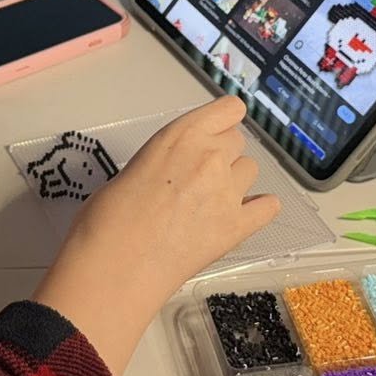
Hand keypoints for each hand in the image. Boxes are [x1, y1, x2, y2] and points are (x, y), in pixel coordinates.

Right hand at [33, 97, 280, 375]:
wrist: (117, 266)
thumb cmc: (106, 217)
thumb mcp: (133, 169)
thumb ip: (164, 162)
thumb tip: (171, 177)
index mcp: (182, 135)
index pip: (229, 109)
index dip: (223, 122)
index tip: (211, 135)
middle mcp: (212, 157)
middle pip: (238, 142)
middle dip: (222, 155)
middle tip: (198, 178)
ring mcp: (229, 192)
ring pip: (251, 171)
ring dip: (235, 182)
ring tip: (210, 203)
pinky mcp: (238, 227)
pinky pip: (268, 207)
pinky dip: (258, 210)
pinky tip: (242, 217)